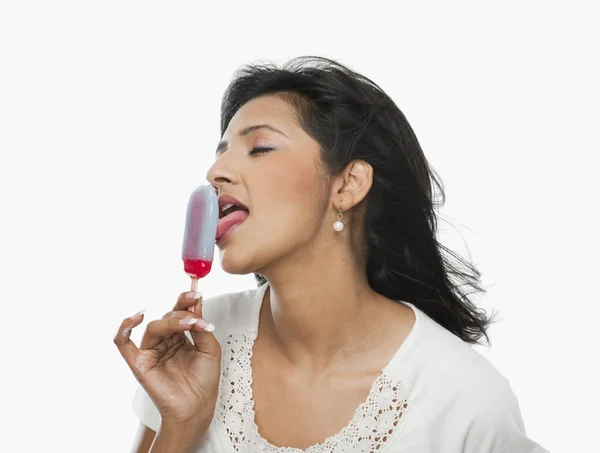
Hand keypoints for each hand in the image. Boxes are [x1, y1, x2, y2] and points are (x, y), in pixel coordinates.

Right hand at [114, 292, 221, 426]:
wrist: (197, 407)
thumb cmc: (204, 381)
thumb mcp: (210, 349)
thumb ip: (201, 327)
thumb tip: (196, 304)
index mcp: (180, 336)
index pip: (179, 312)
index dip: (187, 300)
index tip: (198, 293)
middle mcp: (164, 341)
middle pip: (167, 316)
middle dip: (182, 312)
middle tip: (196, 313)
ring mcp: (151, 351)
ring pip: (154, 327)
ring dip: (172, 321)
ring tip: (190, 324)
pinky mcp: (139, 363)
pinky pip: (123, 343)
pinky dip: (124, 329)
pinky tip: (135, 318)